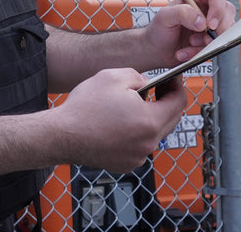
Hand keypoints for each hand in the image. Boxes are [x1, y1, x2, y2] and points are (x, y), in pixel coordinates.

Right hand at [50, 68, 186, 172]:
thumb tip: (147, 83)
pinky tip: (120, 121)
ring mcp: (137, 156)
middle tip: (156, 87)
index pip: (179, 102)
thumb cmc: (84, 108)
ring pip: (155, 132)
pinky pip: (140, 144)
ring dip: (150, 116)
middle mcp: (148, 143)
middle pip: (171, 119)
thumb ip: (139, 76)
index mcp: (150, 121)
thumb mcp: (113, 76)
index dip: (177, 85)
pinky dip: (136, 132)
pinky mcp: (126, 163)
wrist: (61, 135)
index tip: (172, 78)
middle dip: (166, 100)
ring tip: (133, 103)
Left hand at [143, 0, 236, 64]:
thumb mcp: (164, 17)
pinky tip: (187, 52)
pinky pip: (217, 47)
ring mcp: (210, 26)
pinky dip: (202, 52)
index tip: (210, 24)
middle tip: (205, 39)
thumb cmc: (158, 30)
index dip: (217, 8)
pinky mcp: (211, 40)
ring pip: (225, 31)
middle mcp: (206, 9)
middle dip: (219, 28)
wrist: (156, 50)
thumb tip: (202, 21)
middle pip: (227, 12)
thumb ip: (181, 13)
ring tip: (189, 43)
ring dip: (208, 42)